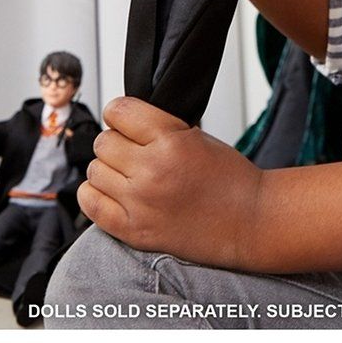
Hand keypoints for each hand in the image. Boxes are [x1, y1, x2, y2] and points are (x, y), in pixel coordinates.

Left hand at [79, 98, 263, 269]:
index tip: (125, 121)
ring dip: (107, 169)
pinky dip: (94, 194)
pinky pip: (91, 204)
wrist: (250, 221)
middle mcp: (151, 170)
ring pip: (94, 171)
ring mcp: (140, 202)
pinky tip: (111, 191)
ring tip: (128, 175)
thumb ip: (157, 128)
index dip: (120, 114)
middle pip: (103, 142)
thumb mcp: (196, 136)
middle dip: (116, 143)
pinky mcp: (134, 231)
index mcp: (170, 141)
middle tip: (133, 152)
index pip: (118, 111)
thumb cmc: (230, 180)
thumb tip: (122, 123)